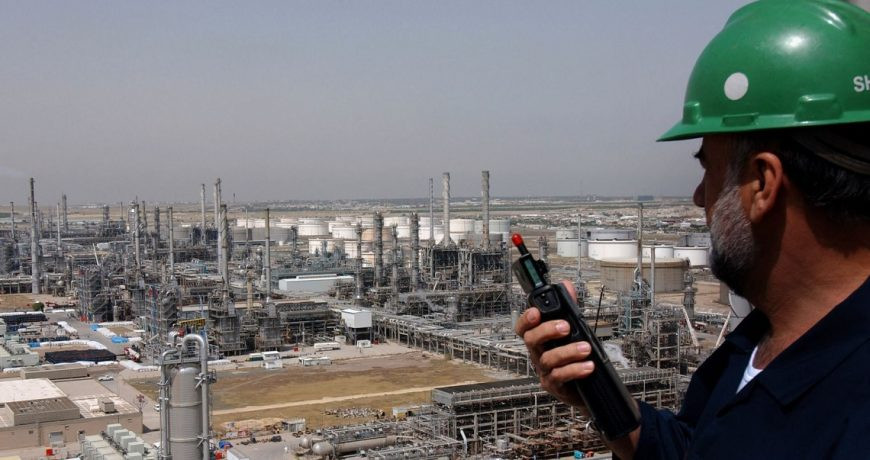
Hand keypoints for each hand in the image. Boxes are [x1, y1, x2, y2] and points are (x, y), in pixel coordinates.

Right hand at [514, 280, 593, 410]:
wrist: (583, 387)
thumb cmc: (573, 358)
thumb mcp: (573, 331)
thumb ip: (569, 308)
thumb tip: (567, 286)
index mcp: (540, 339)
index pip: (524, 327)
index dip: (526, 319)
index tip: (536, 311)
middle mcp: (538, 353)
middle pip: (531, 340)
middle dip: (547, 330)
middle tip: (566, 326)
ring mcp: (544, 370)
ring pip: (547, 359)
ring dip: (567, 352)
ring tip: (585, 348)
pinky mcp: (554, 385)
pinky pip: (559, 377)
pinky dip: (574, 370)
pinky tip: (588, 366)